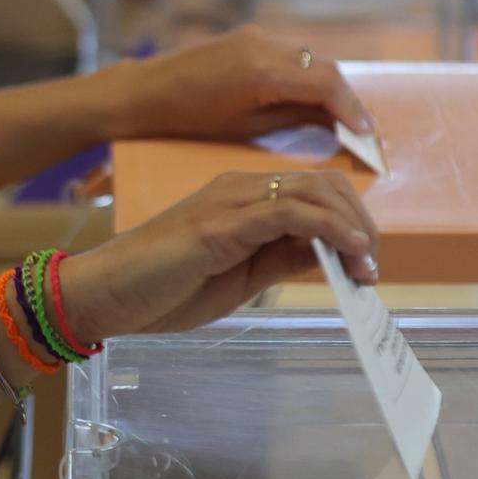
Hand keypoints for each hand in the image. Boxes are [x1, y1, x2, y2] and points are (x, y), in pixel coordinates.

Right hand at [57, 171, 378, 341]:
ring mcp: (230, 201)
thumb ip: (281, 258)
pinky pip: (289, 213)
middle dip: (361, 221)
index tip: (368, 264)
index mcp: (243, 199)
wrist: (104, 294)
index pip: (313, 192)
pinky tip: (349, 251)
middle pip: (323, 184)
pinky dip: (329, 228)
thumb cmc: (163, 288)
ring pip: (312, 191)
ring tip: (368, 265)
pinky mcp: (221, 223)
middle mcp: (240, 189)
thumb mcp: (240, 276)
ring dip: (352, 226)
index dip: (352, 221)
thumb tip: (330, 256)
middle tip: (373, 267)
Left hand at [118, 26, 373, 139]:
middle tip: (359, 132)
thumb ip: (296, 119)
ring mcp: (258, 35)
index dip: (353, 109)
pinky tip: (307, 100)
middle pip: (325, 68)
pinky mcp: (250, 36)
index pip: (328, 83)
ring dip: (327, 87)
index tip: (366, 135)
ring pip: (311, 60)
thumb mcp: (248, 127)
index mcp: (265, 70)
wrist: (149, 90)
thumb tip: (335, 123)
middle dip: (345, 99)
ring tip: (337, 120)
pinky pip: (291, 55)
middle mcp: (266, 44)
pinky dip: (306, 76)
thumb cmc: (192, 118)